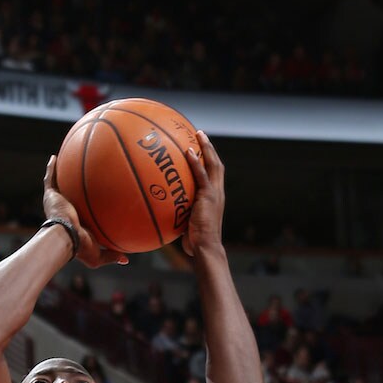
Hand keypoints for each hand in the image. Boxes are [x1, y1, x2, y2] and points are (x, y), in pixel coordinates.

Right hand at [43, 156, 127, 266]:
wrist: (67, 237)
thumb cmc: (80, 247)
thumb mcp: (98, 255)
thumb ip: (112, 255)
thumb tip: (125, 260)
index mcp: (76, 223)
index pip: (81, 212)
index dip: (86, 206)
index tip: (95, 200)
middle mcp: (65, 211)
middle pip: (70, 195)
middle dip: (73, 187)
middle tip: (82, 177)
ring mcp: (56, 202)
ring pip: (58, 185)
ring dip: (60, 174)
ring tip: (66, 160)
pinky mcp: (50, 196)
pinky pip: (50, 178)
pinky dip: (51, 168)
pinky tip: (55, 157)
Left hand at [181, 131, 224, 257]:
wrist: (206, 247)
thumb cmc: (196, 241)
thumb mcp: (188, 223)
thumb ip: (181, 214)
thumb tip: (164, 214)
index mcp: (215, 197)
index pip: (214, 174)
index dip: (209, 160)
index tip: (202, 148)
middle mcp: (218, 192)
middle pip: (217, 164)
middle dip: (210, 148)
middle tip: (201, 134)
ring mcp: (215, 193)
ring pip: (213, 164)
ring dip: (206, 148)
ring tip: (199, 134)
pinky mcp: (208, 197)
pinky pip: (202, 175)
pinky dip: (196, 163)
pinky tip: (188, 152)